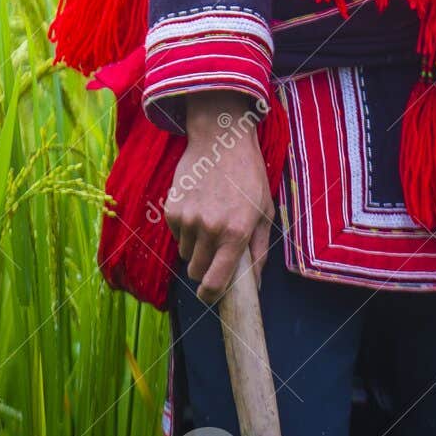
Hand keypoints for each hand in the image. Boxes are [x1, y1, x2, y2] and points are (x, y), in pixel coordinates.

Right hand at [163, 90, 274, 305]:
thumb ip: (259, 251)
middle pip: (195, 271)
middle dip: (205, 268)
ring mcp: (187, 218)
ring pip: (185, 253)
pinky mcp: (171, 208)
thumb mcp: (265, 211)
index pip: (214, 282)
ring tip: (209, 222)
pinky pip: (176, 234)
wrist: (220, 139)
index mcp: (235, 233)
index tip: (210, 295)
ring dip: (195, 247)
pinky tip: (198, 207)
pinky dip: (185, 229)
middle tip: (216, 252)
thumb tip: (253, 285)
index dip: (211, 295)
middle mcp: (209, 229)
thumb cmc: (248, 175)